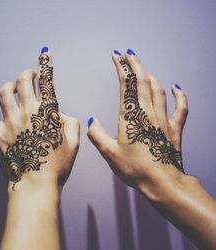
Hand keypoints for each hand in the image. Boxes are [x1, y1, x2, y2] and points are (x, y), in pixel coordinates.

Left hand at [0, 47, 79, 193]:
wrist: (36, 185)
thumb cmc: (57, 166)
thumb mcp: (74, 142)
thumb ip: (71, 122)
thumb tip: (61, 114)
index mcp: (48, 112)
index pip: (48, 81)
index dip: (47, 64)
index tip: (45, 52)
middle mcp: (27, 112)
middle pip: (23, 81)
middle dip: (28, 73)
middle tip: (31, 74)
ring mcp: (10, 121)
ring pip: (4, 92)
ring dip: (10, 85)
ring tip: (14, 86)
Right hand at [87, 49, 187, 191]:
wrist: (162, 182)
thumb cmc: (135, 169)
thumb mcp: (109, 153)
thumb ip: (98, 135)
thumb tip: (92, 121)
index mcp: (131, 117)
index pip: (126, 84)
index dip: (121, 67)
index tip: (116, 56)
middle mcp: (148, 113)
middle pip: (143, 81)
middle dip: (135, 64)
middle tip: (128, 53)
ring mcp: (164, 119)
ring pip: (158, 90)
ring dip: (150, 76)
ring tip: (143, 68)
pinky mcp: (174, 129)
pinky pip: (181, 108)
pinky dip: (180, 96)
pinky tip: (177, 87)